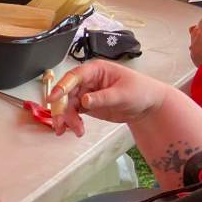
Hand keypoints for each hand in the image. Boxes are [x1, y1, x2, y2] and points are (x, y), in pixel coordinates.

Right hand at [46, 60, 168, 135]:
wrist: (147, 106)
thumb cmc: (140, 91)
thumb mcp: (122, 94)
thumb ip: (102, 97)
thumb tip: (84, 100)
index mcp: (96, 70)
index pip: (74, 77)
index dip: (62, 87)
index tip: (53, 98)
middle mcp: (88, 80)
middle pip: (66, 93)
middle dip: (62, 109)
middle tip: (60, 123)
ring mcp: (86, 93)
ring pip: (67, 105)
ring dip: (67, 119)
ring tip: (75, 130)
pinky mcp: (86, 105)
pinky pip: (73, 113)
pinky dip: (71, 122)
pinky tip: (76, 129)